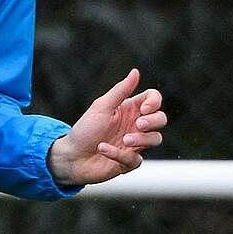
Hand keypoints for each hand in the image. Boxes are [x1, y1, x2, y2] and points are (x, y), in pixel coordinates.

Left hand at [47, 68, 167, 186]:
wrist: (72, 156)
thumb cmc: (85, 129)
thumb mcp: (102, 107)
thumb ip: (120, 90)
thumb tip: (135, 71)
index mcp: (130, 109)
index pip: (154, 99)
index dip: (155, 102)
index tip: (144, 108)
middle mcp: (135, 126)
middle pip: (161, 119)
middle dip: (154, 121)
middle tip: (139, 125)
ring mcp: (135, 144)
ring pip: (156, 139)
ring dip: (142, 139)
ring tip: (124, 140)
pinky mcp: (129, 162)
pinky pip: (136, 160)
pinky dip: (119, 154)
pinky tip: (103, 149)